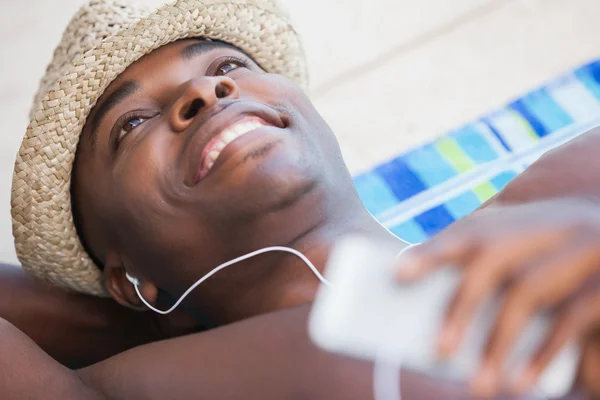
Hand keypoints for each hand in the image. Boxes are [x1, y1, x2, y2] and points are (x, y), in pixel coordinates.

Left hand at [395, 198, 599, 397]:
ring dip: (497, 342)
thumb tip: (436, 313)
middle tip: (438, 351)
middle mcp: (549, 226)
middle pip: (493, 260)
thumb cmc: (562, 276)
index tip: (398, 274)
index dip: (433, 251)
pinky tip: (519, 383)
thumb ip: (488, 275)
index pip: (470, 230)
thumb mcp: (531, 266)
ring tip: (477, 385)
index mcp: (521, 220)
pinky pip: (570, 320)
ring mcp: (583, 249)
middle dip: (461, 306)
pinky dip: (542, 354)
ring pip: (527, 293)